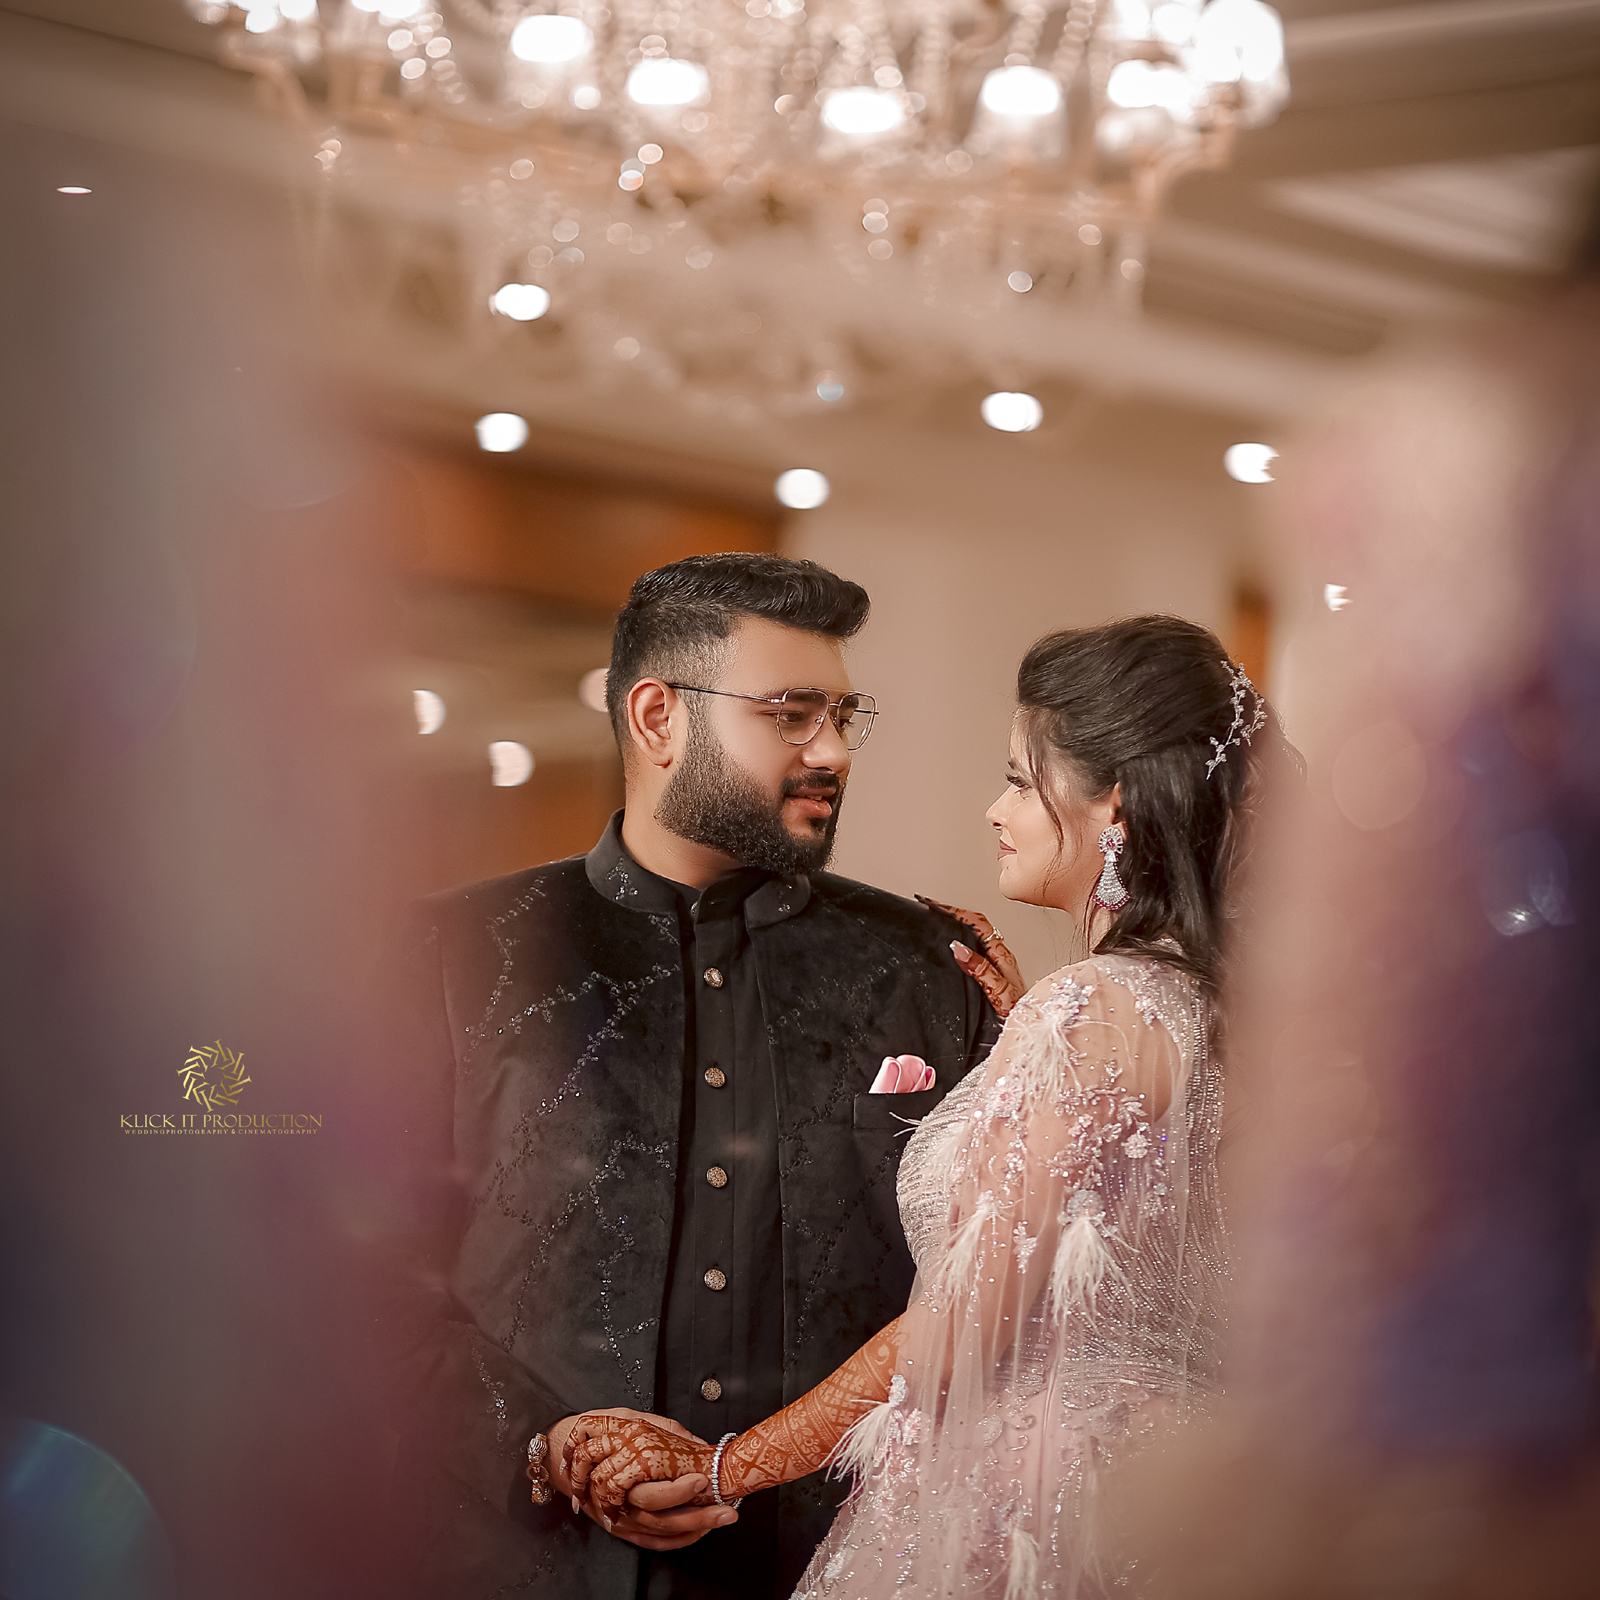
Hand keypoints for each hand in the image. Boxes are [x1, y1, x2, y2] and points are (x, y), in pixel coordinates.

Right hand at [548, 1410, 733, 1549]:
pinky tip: (701, 1530)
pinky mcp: (623, 1530)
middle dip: (698, 1514)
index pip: (653, 1492)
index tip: (706, 1479)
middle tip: (728, 1508)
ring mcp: (621, 1521)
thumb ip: (665, 1433)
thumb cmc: (599, 1433)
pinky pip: (653, 1543)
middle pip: (661, 1518)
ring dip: (695, 1528)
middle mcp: (620, 1505)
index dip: (680, 1490)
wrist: (561, 1457)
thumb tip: (700, 1445)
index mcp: (621, 1476)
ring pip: (661, 1533)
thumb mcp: (630, 1420)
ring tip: (724, 1518)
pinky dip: (679, 1540)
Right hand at [918, 897, 1026, 1017]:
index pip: (977, 923)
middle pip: (974, 925)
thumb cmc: (1019, 1014)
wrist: (1028, 1031)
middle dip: (952, 913)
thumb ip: (980, 970)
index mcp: (1001, 956)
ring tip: (935, 919)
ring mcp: (994, 966)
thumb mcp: (999, 992)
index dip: (955, 912)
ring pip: (973, 937)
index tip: (934, 906)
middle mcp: (998, 958)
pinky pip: (971, 951)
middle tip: (929, 907)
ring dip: (954, 926)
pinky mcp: (989, 977)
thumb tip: (959, 948)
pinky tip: (948, 946)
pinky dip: (956, 942)